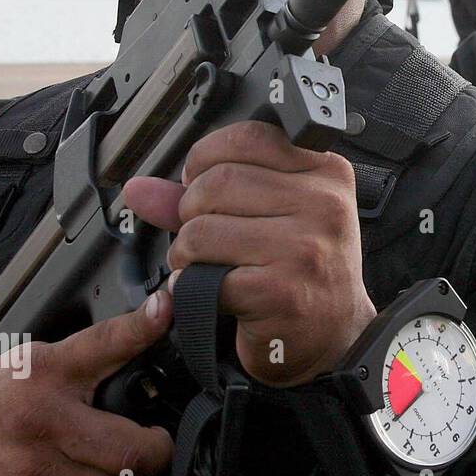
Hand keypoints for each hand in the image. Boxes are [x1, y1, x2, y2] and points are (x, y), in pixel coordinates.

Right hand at [0, 295, 173, 475]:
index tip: (158, 437)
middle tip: (138, 453)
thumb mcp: (53, 355)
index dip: (158, 446)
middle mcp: (37, 461)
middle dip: (143, 471)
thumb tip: (162, 308)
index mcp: (51, 416)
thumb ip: (114, 338)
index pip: (129, 449)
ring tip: (110, 470)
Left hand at [124, 121, 374, 386]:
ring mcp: (304, 247)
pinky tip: (214, 294)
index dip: (208, 160)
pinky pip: (206, 276)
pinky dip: (193, 287)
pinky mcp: (281, 290)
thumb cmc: (304, 274)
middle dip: (191, 212)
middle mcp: (323, 204)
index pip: (248, 138)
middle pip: (217, 182)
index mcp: (326, 173)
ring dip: (186, 254)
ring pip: (202, 229)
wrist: (335, 337)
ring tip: (207, 267)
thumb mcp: (272, 218)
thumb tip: (140, 188)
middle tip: (205, 237)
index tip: (203, 185)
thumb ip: (206, 195)